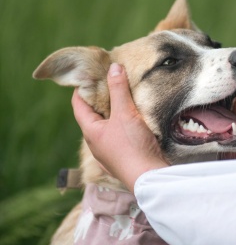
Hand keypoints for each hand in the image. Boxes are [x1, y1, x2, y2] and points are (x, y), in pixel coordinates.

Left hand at [72, 63, 167, 192]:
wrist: (149, 177)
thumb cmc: (132, 146)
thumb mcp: (125, 114)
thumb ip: (119, 90)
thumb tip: (113, 67)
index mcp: (91, 131)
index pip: (79, 105)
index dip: (82, 88)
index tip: (90, 74)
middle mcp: (96, 143)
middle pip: (92, 115)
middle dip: (99, 98)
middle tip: (109, 82)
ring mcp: (108, 152)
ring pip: (106, 126)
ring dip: (112, 112)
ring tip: (122, 98)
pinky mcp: (121, 157)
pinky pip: (117, 136)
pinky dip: (121, 124)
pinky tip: (132, 120)